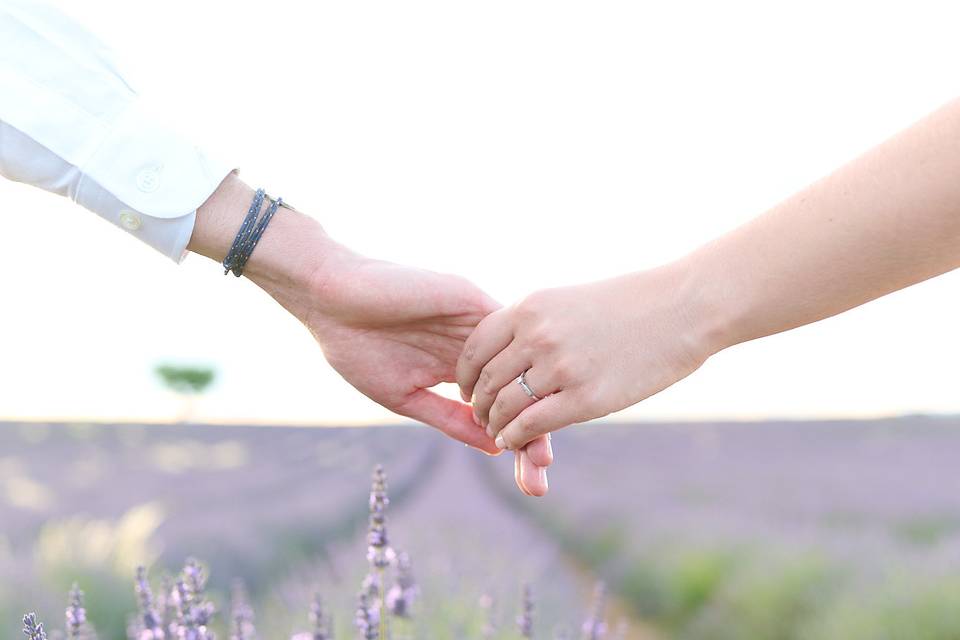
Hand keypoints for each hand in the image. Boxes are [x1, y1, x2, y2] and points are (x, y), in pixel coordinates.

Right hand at [189, 174, 552, 494]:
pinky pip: (505, 334)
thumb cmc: (358, 348)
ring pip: (519, 364)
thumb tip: (497, 447)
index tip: (534, 479)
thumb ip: (450, 418)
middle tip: (543, 469)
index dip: (519, 438)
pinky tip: (524, 402)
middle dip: (535, 429)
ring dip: (532, 404)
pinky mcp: (469, 298)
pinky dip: (516, 368)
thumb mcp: (406, 396)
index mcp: (459, 367)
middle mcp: (475, 345)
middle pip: (518, 389)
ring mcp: (474, 322)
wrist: (331, 301)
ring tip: (540, 447)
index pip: (501, 404)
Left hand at [456, 263, 713, 449]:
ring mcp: (560, 368)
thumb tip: (506, 352)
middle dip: (478, 404)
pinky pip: (531, 425)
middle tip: (481, 417)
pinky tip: (514, 441)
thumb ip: (534, 324)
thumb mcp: (567, 301)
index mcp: (530, 308)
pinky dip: (514, 437)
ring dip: (494, 424)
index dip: (465, 374)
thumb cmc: (629, 304)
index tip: (467, 389)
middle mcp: (537, 336)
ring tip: (498, 432)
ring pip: (504, 406)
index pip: (474, 347)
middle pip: (485, 380)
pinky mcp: (585, 399)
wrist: (682, 308)